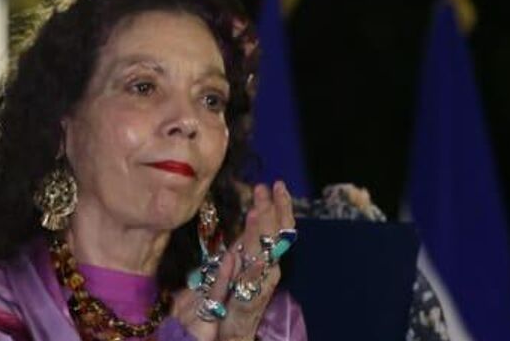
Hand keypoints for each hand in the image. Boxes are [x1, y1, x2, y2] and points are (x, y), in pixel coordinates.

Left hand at [172, 182, 296, 340]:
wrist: (230, 329)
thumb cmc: (232, 294)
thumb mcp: (237, 261)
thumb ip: (243, 241)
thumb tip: (250, 213)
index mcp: (263, 257)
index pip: (277, 228)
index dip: (279, 206)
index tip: (275, 184)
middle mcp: (267, 269)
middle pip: (275, 236)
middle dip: (272, 211)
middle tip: (267, 187)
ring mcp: (259, 284)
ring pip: (263, 254)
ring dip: (261, 232)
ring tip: (257, 209)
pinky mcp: (247, 301)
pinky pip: (251, 282)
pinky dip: (251, 269)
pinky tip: (252, 257)